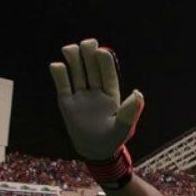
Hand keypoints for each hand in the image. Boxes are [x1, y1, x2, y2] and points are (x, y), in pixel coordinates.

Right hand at [50, 39, 143, 160]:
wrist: (95, 152)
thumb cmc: (113, 140)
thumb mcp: (124, 127)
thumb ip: (130, 112)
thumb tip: (138, 93)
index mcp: (112, 94)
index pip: (108, 74)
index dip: (105, 63)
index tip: (102, 51)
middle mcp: (96, 91)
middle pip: (92, 69)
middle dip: (89, 55)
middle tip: (87, 43)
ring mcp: (81, 96)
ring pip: (77, 74)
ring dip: (74, 60)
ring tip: (70, 48)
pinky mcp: (67, 103)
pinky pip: (63, 86)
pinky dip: (60, 76)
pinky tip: (57, 65)